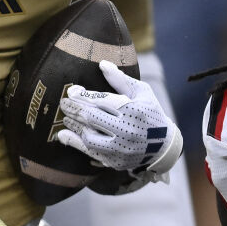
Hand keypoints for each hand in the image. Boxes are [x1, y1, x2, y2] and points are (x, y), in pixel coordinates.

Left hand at [57, 60, 182, 178]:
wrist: (163, 147)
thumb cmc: (151, 113)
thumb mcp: (142, 92)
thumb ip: (120, 80)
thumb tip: (102, 64)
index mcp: (134, 111)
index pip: (103, 102)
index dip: (84, 96)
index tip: (71, 91)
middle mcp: (127, 131)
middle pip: (93, 118)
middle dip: (75, 109)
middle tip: (64, 102)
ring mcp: (120, 149)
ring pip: (89, 136)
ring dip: (74, 125)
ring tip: (66, 117)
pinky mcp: (114, 161)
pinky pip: (90, 152)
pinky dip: (74, 143)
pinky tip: (63, 134)